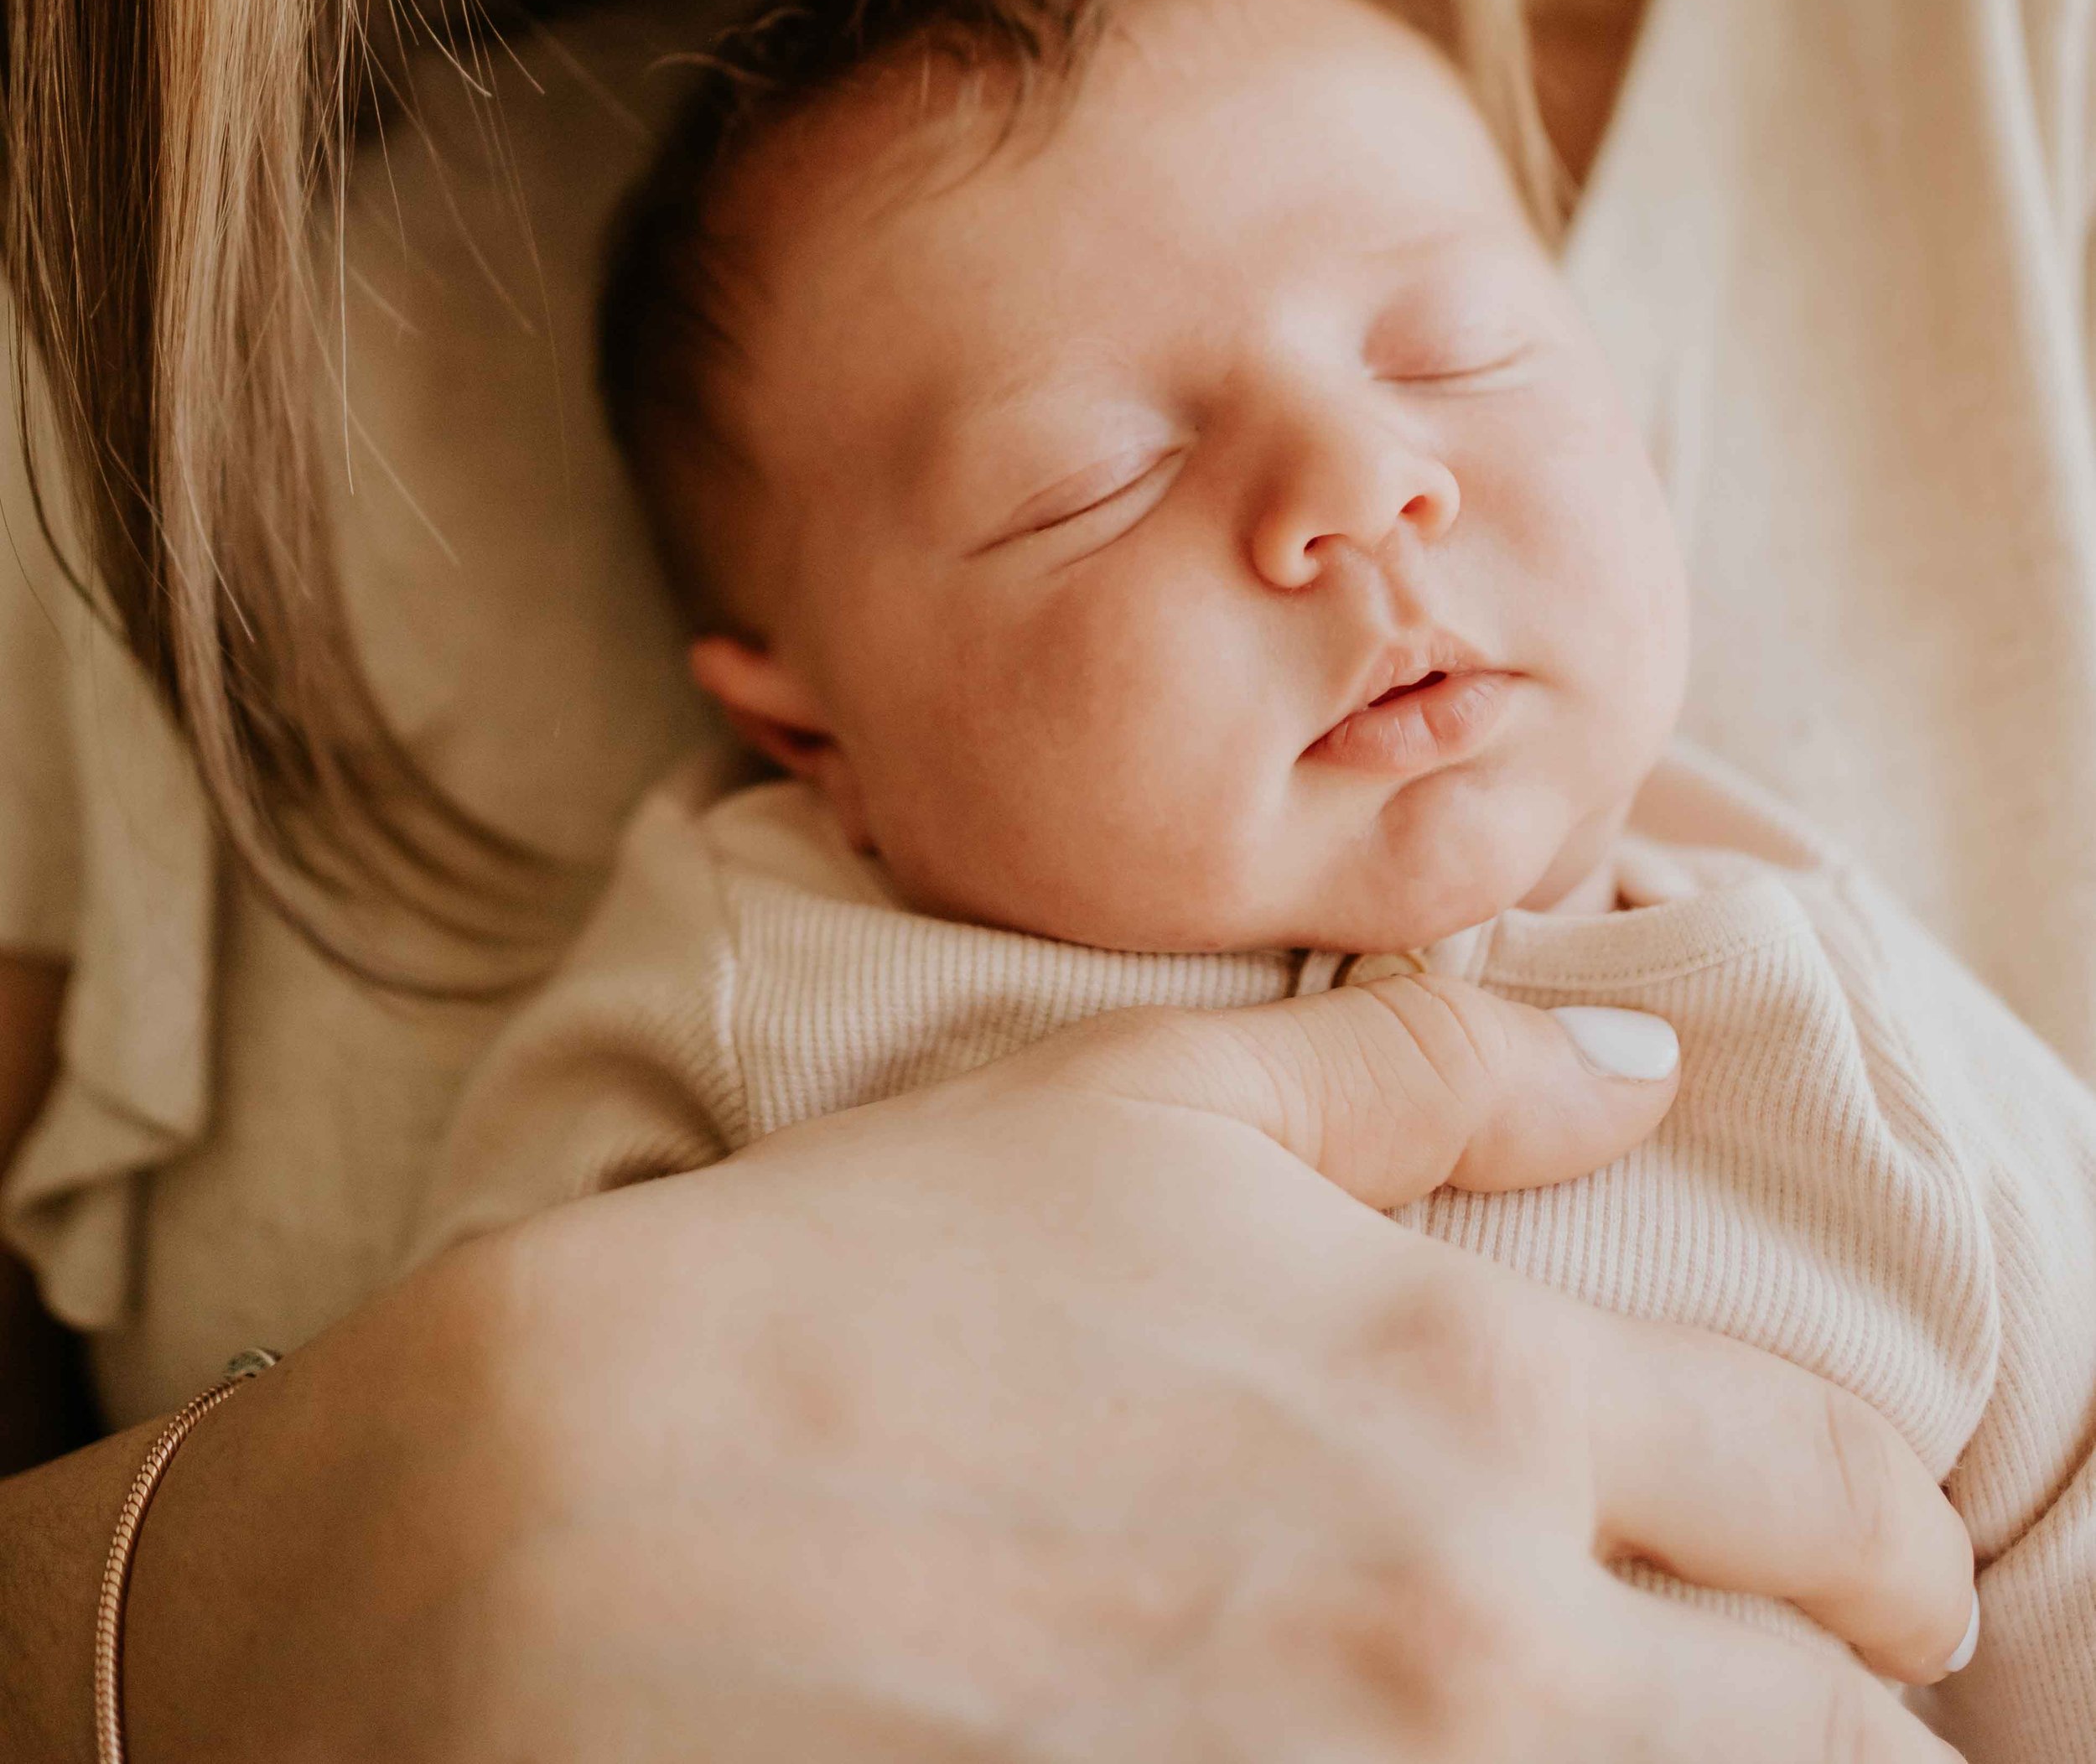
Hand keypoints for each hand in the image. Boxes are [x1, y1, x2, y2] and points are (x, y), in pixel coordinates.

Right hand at [65, 976, 1970, 1761]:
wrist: (609, 1519)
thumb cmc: (884, 1275)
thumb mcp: (1162, 1108)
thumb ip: (1437, 1074)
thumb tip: (1638, 1063)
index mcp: (1480, 1405)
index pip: (1837, 1507)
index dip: (1890, 1539)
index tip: (1871, 1555)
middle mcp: (1477, 1641)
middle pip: (1822, 1740)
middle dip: (1851, 1708)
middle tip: (1805, 1677)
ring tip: (1659, 1726)